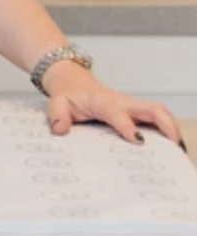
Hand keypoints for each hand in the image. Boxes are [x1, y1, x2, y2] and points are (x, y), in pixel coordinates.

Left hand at [44, 63, 183, 147]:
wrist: (73, 83)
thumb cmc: (68, 95)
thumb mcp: (57, 104)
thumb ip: (57, 116)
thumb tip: (61, 130)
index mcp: (102, 102)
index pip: (118, 113)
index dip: (128, 126)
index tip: (138, 141)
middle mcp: (122, 102)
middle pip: (152, 108)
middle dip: (166, 126)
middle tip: (175, 148)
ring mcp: (131, 107)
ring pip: (159, 112)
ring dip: (171, 129)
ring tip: (178, 152)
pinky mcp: (135, 112)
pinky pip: (155, 118)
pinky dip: (166, 131)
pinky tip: (171, 148)